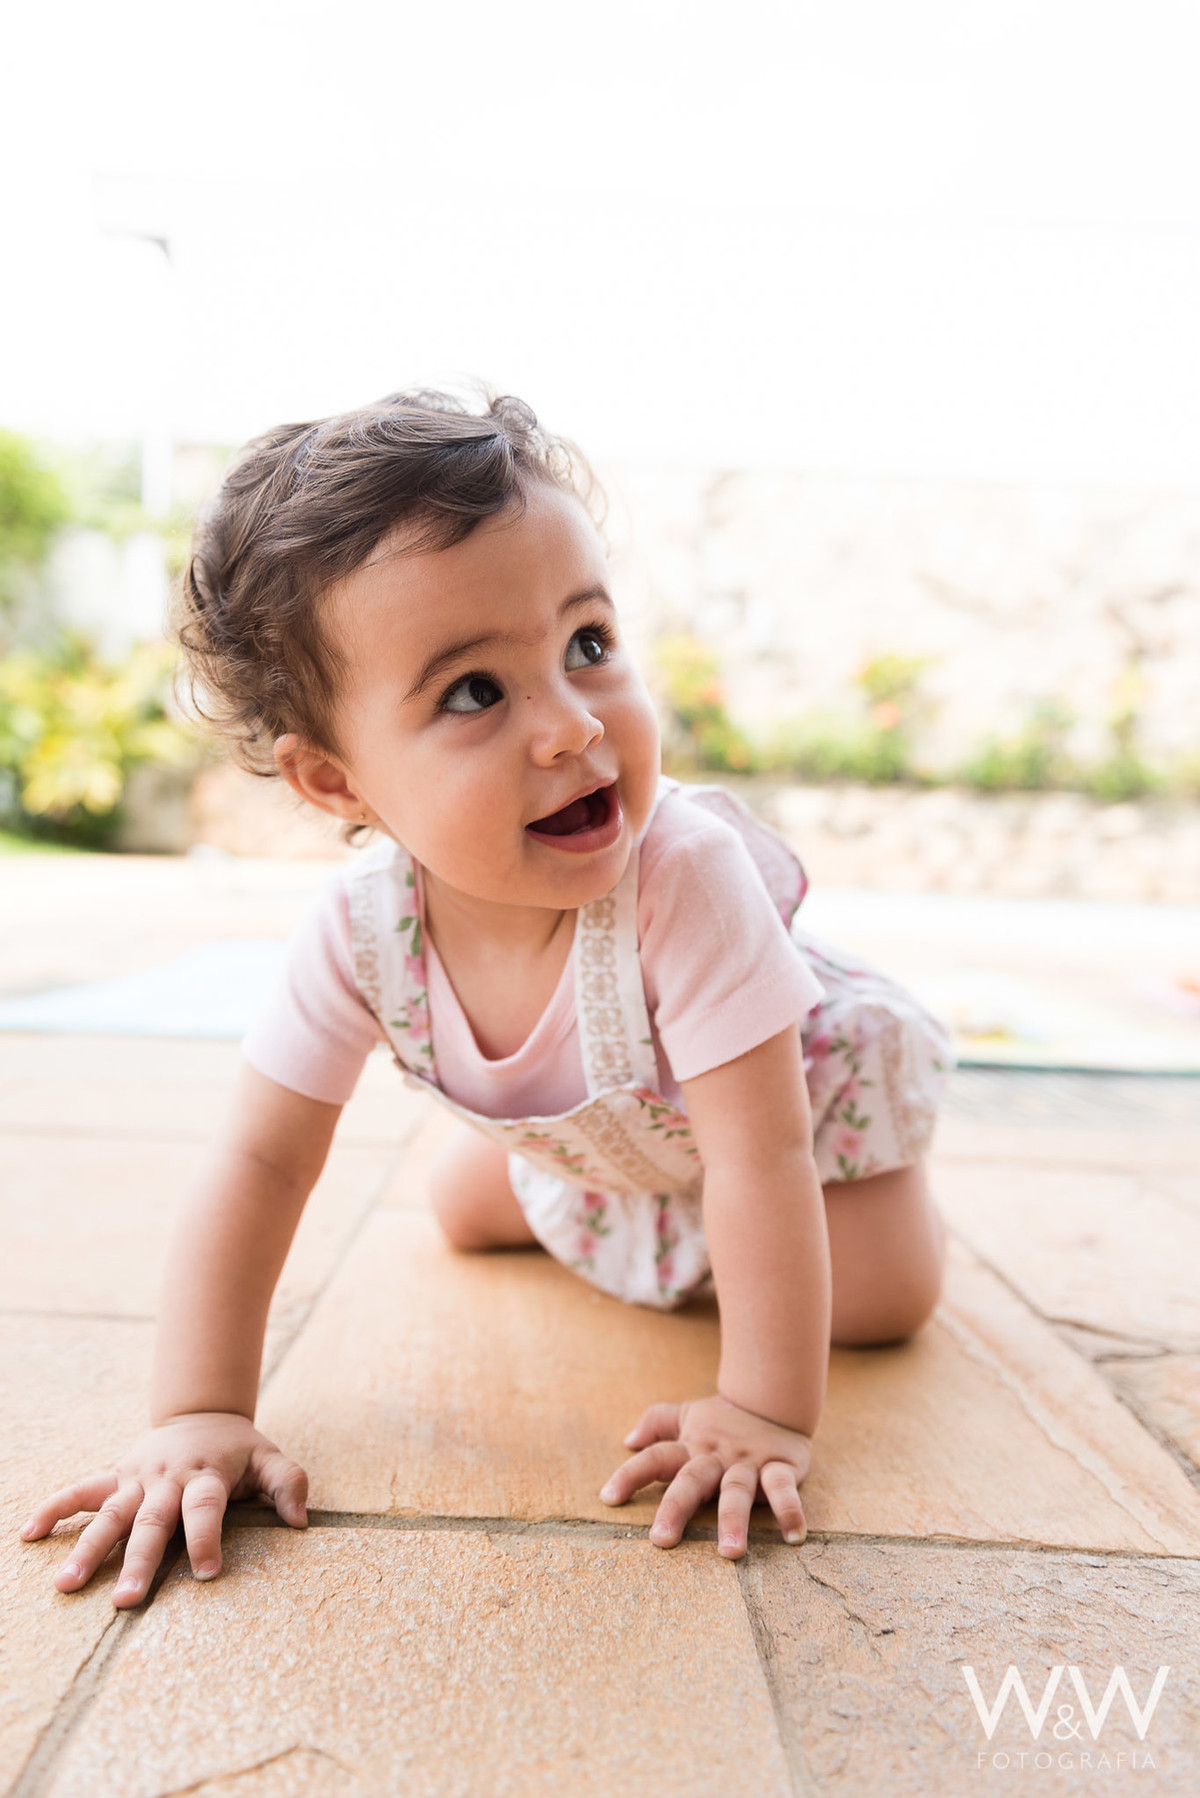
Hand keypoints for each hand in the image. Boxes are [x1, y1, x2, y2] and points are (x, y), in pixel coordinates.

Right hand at [18, 1413, 308, 1607]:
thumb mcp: (270, 1458)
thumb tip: (300, 1521)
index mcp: (206, 1475)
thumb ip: (288, 1484)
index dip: (206, 1537)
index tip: (208, 1572)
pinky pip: (80, 1490)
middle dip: (139, 1561)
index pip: (205, 1508)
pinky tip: (28, 1533)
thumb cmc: (239, 1449)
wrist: (202, 1413)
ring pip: (110, 1513)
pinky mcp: (116, 1475)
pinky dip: (55, 1508)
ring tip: (67, 1585)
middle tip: (126, 1602)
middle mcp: (168, 1478)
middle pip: (152, 1521)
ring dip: (88, 1548)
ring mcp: (137, 1477)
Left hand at [599, 1394, 810, 1558]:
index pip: (655, 1457)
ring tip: (730, 1553)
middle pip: (691, 1480)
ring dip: (733, 1520)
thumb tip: (628, 1439)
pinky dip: (790, 1510)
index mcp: (691, 1447)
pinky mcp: (780, 1466)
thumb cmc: (725, 1417)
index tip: (608, 1498)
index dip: (630, 1475)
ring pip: (736, 1491)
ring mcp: (748, 1463)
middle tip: (661, 1541)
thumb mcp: (689, 1415)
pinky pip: (784, 1489)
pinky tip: (795, 1536)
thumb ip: (658, 1423)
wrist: (775, 1396)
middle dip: (676, 1508)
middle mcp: (716, 1456)